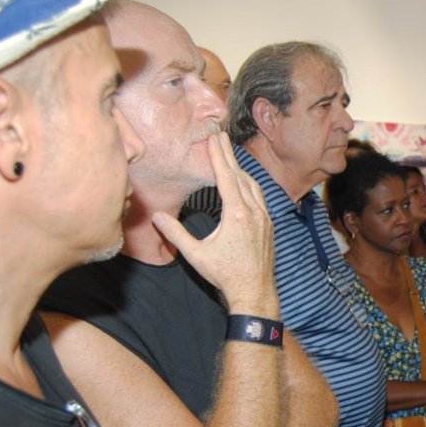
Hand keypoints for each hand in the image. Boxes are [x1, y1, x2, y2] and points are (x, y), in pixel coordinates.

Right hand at [153, 133, 276, 313]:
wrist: (255, 290)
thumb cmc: (225, 274)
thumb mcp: (196, 254)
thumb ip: (175, 233)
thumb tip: (157, 216)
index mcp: (237, 214)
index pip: (226, 177)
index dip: (218, 156)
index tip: (214, 138)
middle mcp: (254, 211)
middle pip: (240, 175)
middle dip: (229, 155)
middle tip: (220, 136)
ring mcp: (264, 217)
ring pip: (253, 185)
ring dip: (240, 169)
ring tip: (230, 156)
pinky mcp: (269, 225)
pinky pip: (260, 197)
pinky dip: (250, 184)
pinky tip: (245, 183)